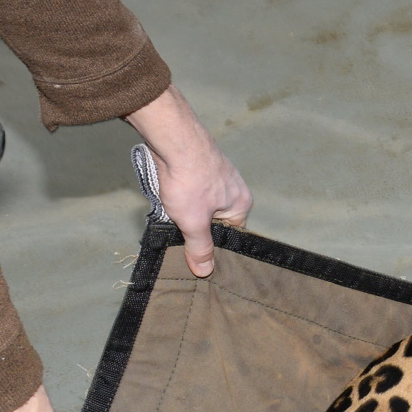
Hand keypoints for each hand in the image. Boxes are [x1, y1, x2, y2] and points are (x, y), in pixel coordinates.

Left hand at [126, 85, 249, 278]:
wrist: (173, 140)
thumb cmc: (189, 181)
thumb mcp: (193, 222)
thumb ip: (200, 248)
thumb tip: (205, 271)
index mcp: (241, 203)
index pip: (230, 234)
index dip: (211, 243)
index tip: (194, 249)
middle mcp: (235, 187)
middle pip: (215, 217)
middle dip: (197, 224)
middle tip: (178, 228)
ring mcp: (219, 172)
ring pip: (202, 202)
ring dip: (187, 207)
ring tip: (171, 207)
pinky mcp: (201, 162)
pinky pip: (194, 186)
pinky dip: (182, 192)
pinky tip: (169, 190)